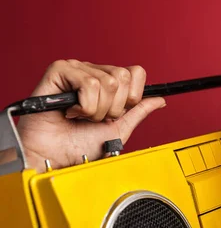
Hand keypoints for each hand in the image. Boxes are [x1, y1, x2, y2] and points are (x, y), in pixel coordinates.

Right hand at [16, 60, 165, 172]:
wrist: (54, 157)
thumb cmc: (78, 146)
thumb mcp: (119, 129)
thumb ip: (138, 112)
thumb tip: (160, 99)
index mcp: (107, 82)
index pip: (135, 72)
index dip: (132, 96)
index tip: (117, 113)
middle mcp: (93, 72)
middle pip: (123, 77)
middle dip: (113, 107)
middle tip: (95, 117)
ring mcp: (76, 69)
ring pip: (107, 83)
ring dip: (96, 110)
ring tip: (81, 116)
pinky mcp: (59, 70)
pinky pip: (88, 83)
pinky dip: (84, 105)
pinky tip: (71, 111)